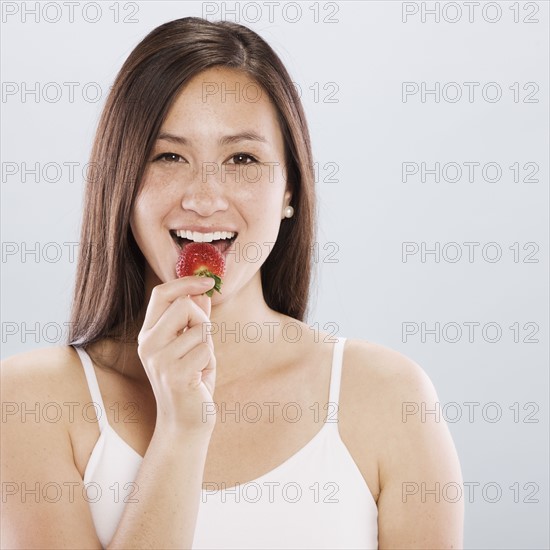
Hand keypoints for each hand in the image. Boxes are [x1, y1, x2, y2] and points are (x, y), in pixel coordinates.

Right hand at [137, 276, 216, 435]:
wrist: (186, 422)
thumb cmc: (192, 380)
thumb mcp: (193, 344)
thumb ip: (195, 319)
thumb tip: (202, 292)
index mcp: (148, 333)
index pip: (162, 294)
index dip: (186, 282)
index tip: (208, 282)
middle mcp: (148, 344)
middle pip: (184, 305)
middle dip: (202, 319)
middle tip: (201, 342)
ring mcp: (159, 359)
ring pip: (200, 327)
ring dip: (208, 344)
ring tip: (199, 364)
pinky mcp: (174, 374)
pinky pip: (205, 349)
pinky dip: (210, 360)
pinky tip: (200, 376)